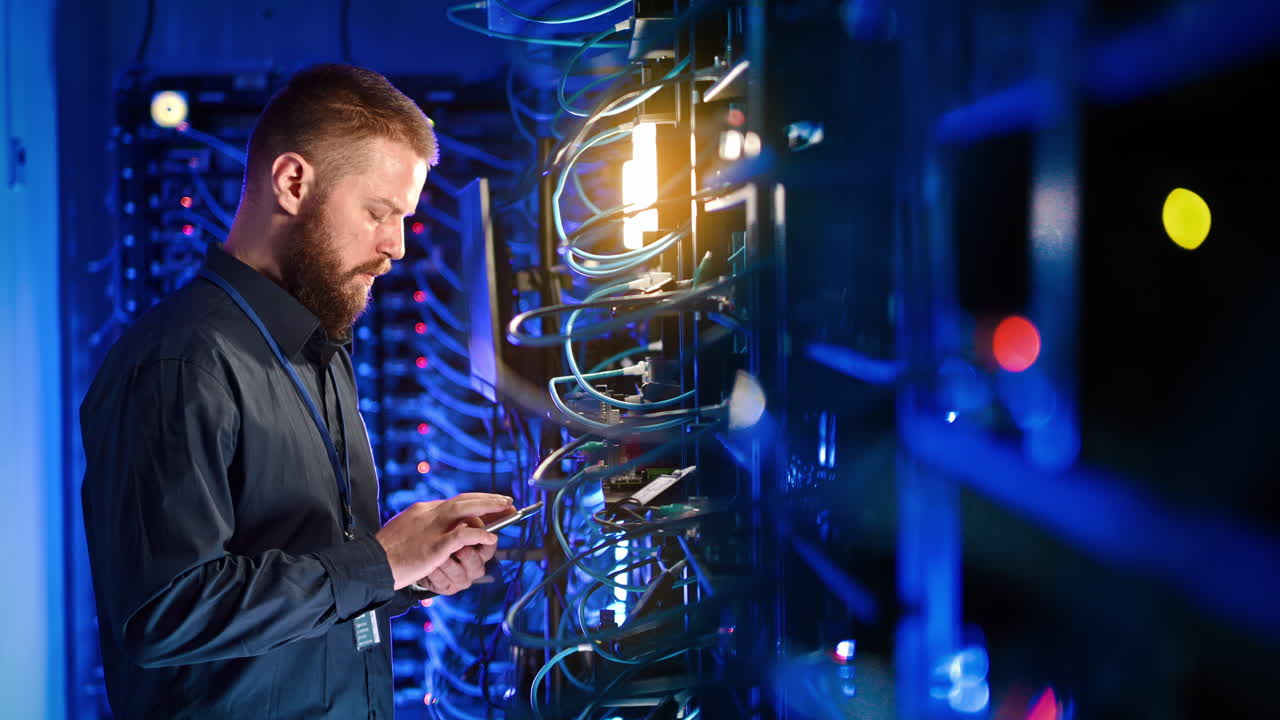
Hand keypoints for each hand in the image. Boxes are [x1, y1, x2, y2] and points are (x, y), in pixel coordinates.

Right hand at [374, 493, 512, 590]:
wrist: (370, 565)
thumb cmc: (385, 554)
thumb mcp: (405, 531)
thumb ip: (423, 526)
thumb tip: (443, 529)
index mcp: (421, 510)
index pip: (454, 501)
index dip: (476, 501)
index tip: (491, 503)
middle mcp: (428, 514)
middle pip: (463, 500)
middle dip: (487, 500)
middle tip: (506, 501)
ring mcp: (431, 529)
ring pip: (465, 509)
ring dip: (488, 508)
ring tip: (505, 509)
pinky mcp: (434, 546)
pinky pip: (463, 536)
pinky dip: (480, 535)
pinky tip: (491, 538)